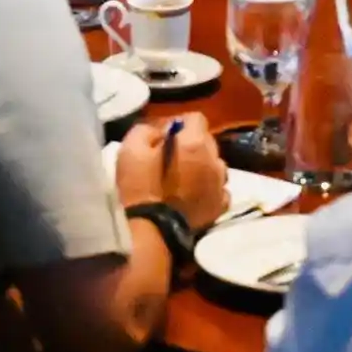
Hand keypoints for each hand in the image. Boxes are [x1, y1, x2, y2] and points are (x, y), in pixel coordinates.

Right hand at [115, 115, 231, 229]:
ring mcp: (221, 185)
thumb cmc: (140, 189)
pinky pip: (218, 189)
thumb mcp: (130, 150)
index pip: (195, 118)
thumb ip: (146, 131)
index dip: (177, 124)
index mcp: (195, 144)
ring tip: (182, 177)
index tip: (162, 136)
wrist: (152, 233)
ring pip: (215, 165)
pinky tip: (193, 194)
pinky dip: (207, 188)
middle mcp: (215, 161)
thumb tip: (159, 132)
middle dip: (190, 144)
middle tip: (168, 156)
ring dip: (201, 166)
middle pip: (206, 141)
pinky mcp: (220, 207)